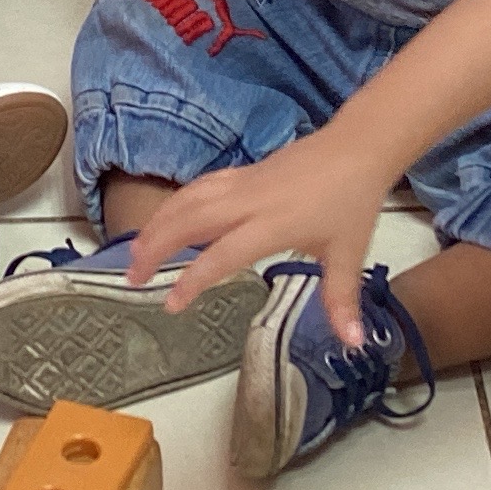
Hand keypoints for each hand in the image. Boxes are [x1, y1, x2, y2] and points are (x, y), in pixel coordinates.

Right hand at [126, 129, 398, 349]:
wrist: (358, 147)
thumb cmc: (352, 201)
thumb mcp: (349, 253)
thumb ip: (341, 299)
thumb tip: (354, 342)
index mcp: (272, 224)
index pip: (222, 255)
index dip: (194, 280)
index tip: (171, 304)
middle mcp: (249, 202)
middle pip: (189, 220)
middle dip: (156, 247)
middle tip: (132, 277)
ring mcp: (242, 184)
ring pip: (188, 199)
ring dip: (158, 223)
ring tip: (136, 251)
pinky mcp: (242, 173)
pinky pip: (200, 187)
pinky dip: (176, 204)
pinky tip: (167, 219)